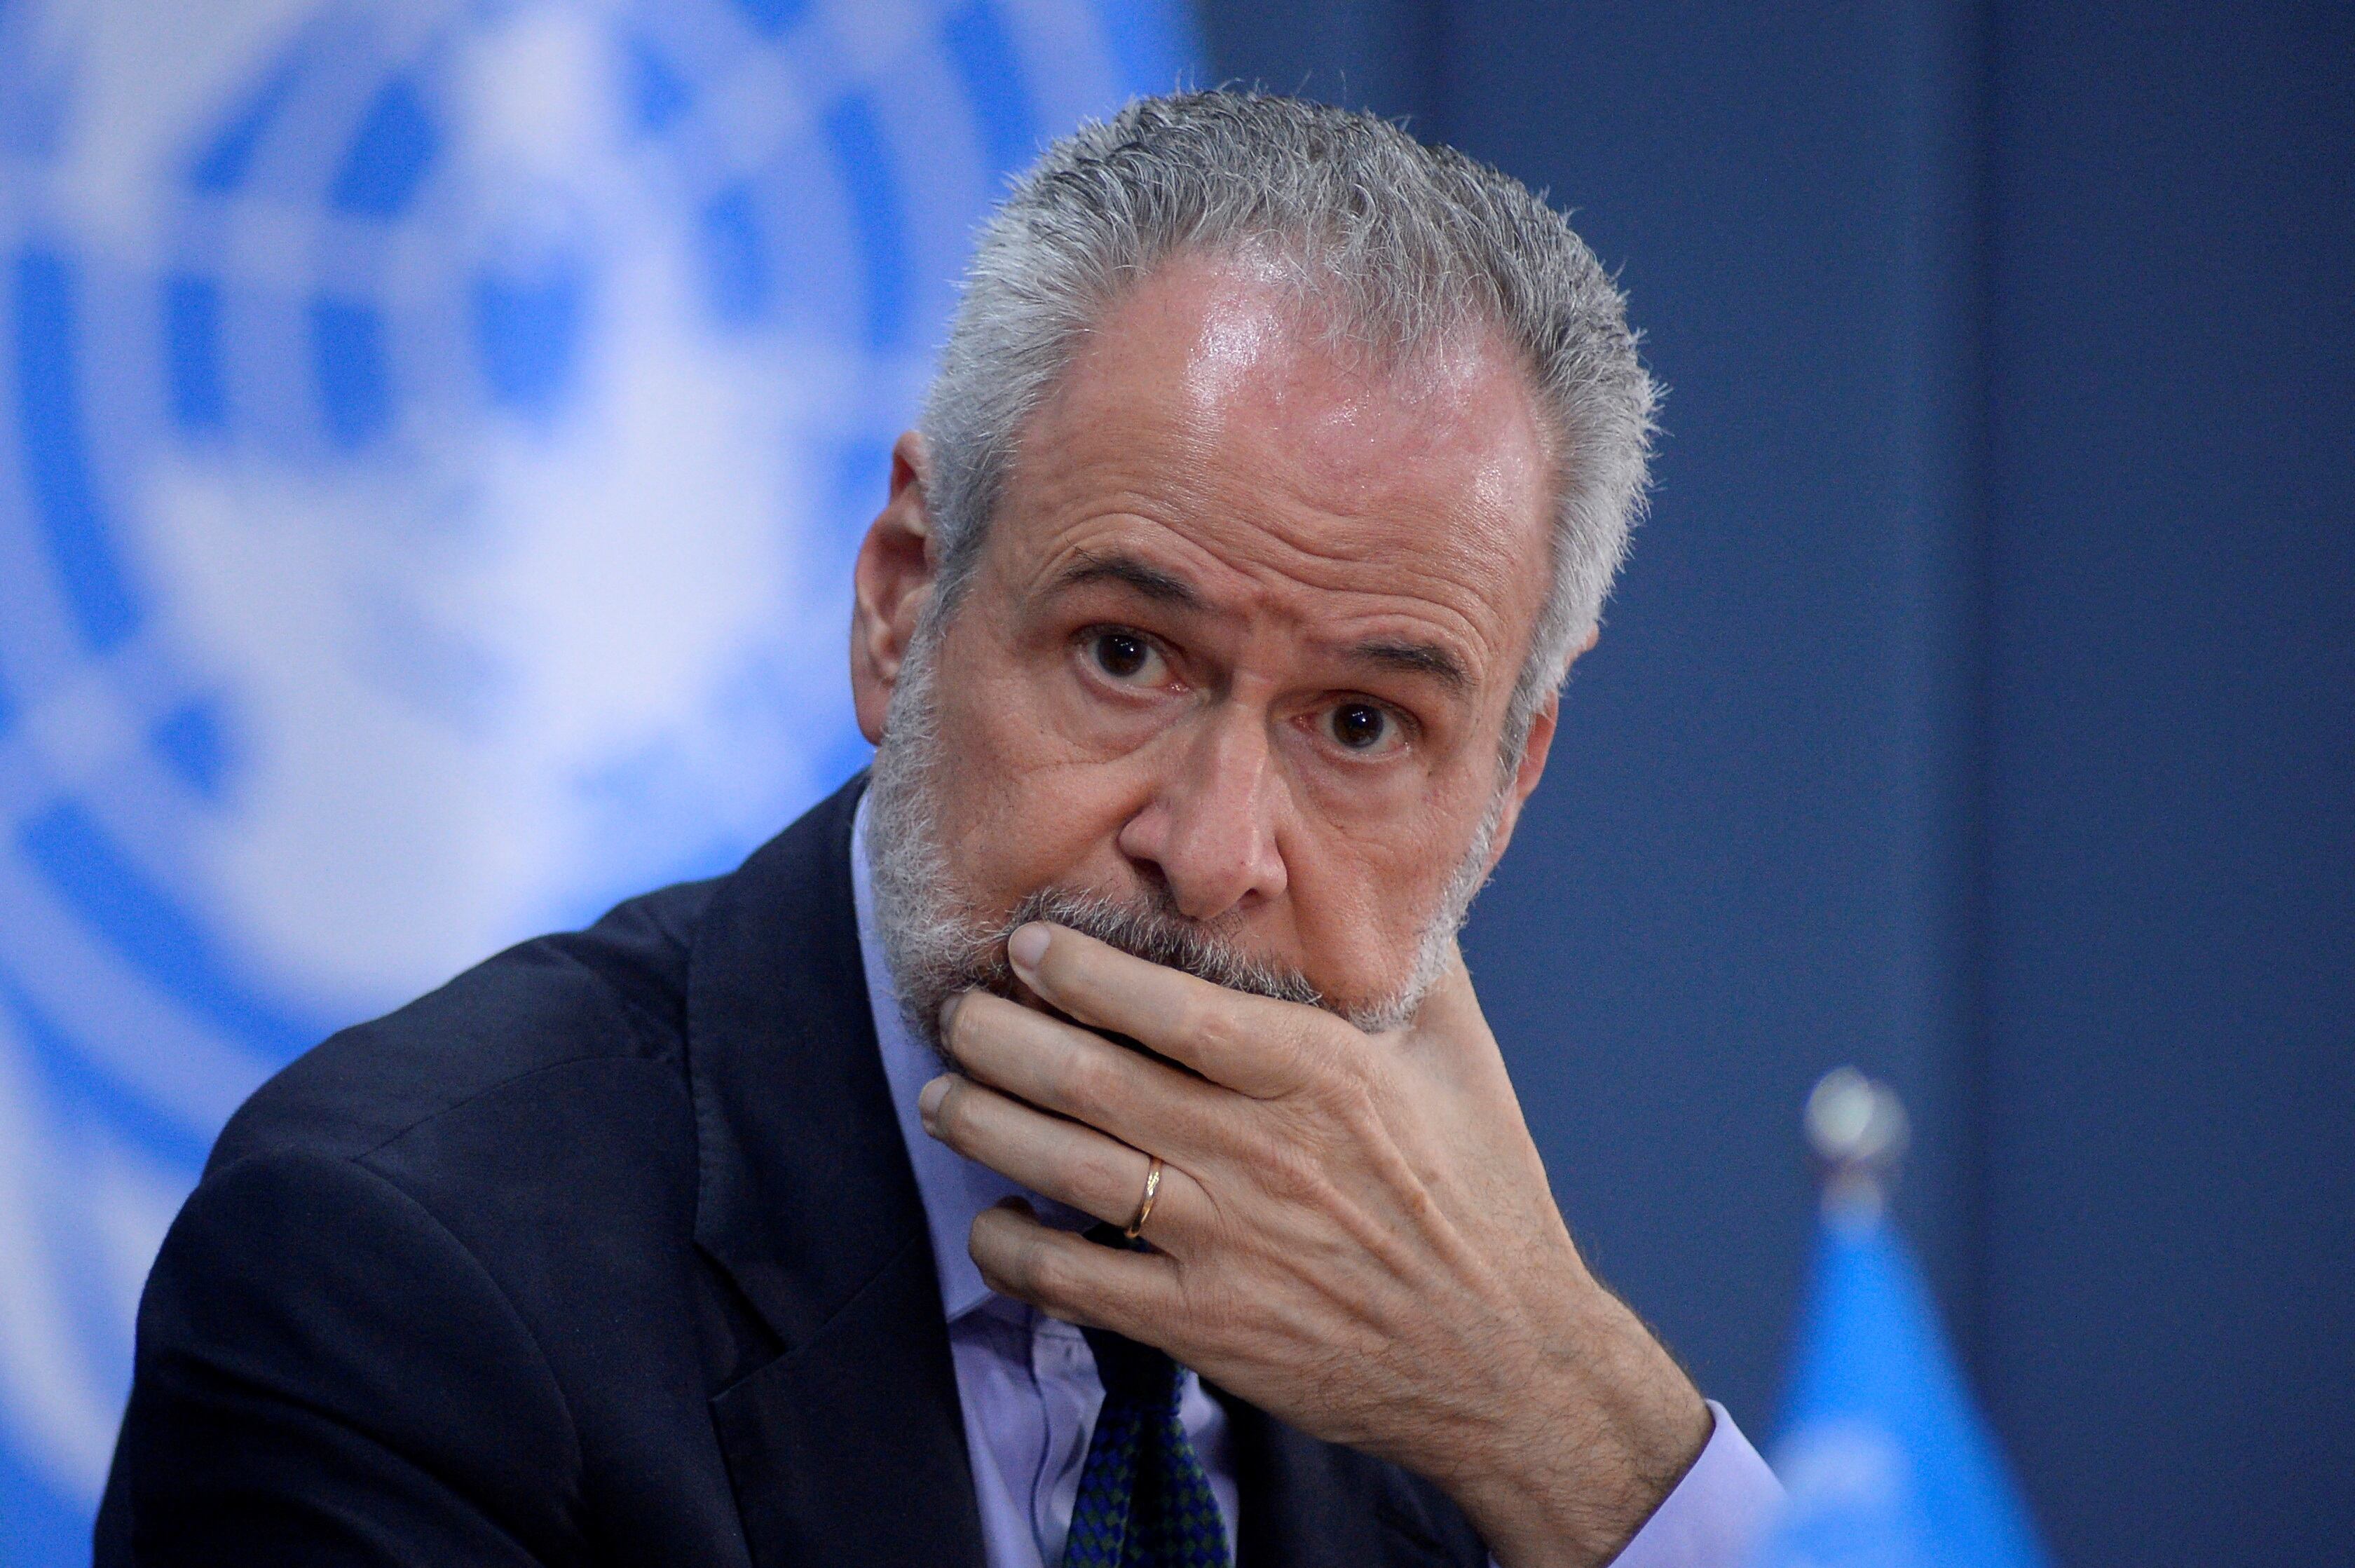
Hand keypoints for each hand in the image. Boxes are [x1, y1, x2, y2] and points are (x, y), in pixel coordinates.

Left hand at [918, 921, 1711, 1567]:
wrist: (1506, 1362)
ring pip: (1065, 1168)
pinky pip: (1075, 1282)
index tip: (1028, 945)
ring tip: (944, 1096)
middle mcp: (1259, 1152)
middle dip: (999, 1036)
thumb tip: (1380, 881)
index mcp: (1319, 1073)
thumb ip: (1412, 963)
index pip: (1171, 1006)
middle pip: (1089, 1078)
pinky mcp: (1204, 1328)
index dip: (1081, 971)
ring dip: (984, 1125)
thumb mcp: (1461, 1058)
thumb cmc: (1484, 1196)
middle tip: (958, 1012)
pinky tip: (991, 1219)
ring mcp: (1225, 1245)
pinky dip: (1014, 1248)